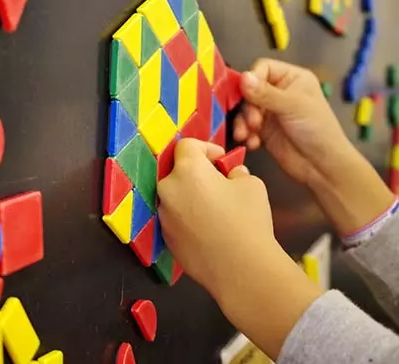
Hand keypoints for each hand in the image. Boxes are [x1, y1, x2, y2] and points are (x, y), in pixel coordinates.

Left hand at [157, 139, 277, 297]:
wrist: (241, 269)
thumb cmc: (248, 221)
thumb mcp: (251, 185)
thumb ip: (236, 173)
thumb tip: (231, 175)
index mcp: (187, 170)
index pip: (186, 145)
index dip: (206, 147)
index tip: (221, 159)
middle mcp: (168, 190)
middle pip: (178, 171)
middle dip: (198, 173)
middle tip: (220, 183)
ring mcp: (164, 215)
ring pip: (176, 196)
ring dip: (191, 196)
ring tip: (216, 209)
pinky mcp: (166, 238)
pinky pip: (176, 218)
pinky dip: (188, 217)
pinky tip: (209, 230)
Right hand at [234, 59, 393, 234]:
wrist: (322, 166)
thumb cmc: (317, 129)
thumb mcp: (292, 106)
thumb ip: (265, 93)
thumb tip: (243, 77)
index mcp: (291, 78)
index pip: (262, 68)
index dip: (251, 80)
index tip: (246, 95)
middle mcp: (279, 91)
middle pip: (249, 90)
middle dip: (247, 107)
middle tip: (254, 122)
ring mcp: (270, 111)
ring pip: (244, 109)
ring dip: (243, 122)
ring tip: (247, 135)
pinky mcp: (263, 129)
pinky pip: (245, 126)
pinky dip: (246, 134)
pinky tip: (253, 143)